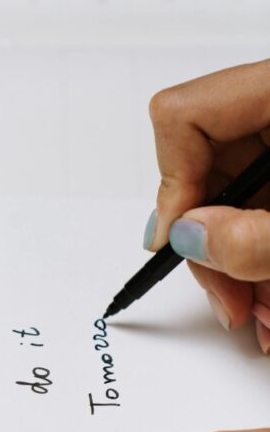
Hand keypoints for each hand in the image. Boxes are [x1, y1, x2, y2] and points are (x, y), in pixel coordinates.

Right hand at [145, 58, 269, 350]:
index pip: (183, 116)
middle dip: (211, 247)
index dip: (172, 186)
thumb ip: (254, 236)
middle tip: (229, 302)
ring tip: (262, 315)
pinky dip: (262, 259)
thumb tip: (189, 238)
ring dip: (240, 266)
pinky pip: (262, 212)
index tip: (181, 245)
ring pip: (232, 201)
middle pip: (203, 168)